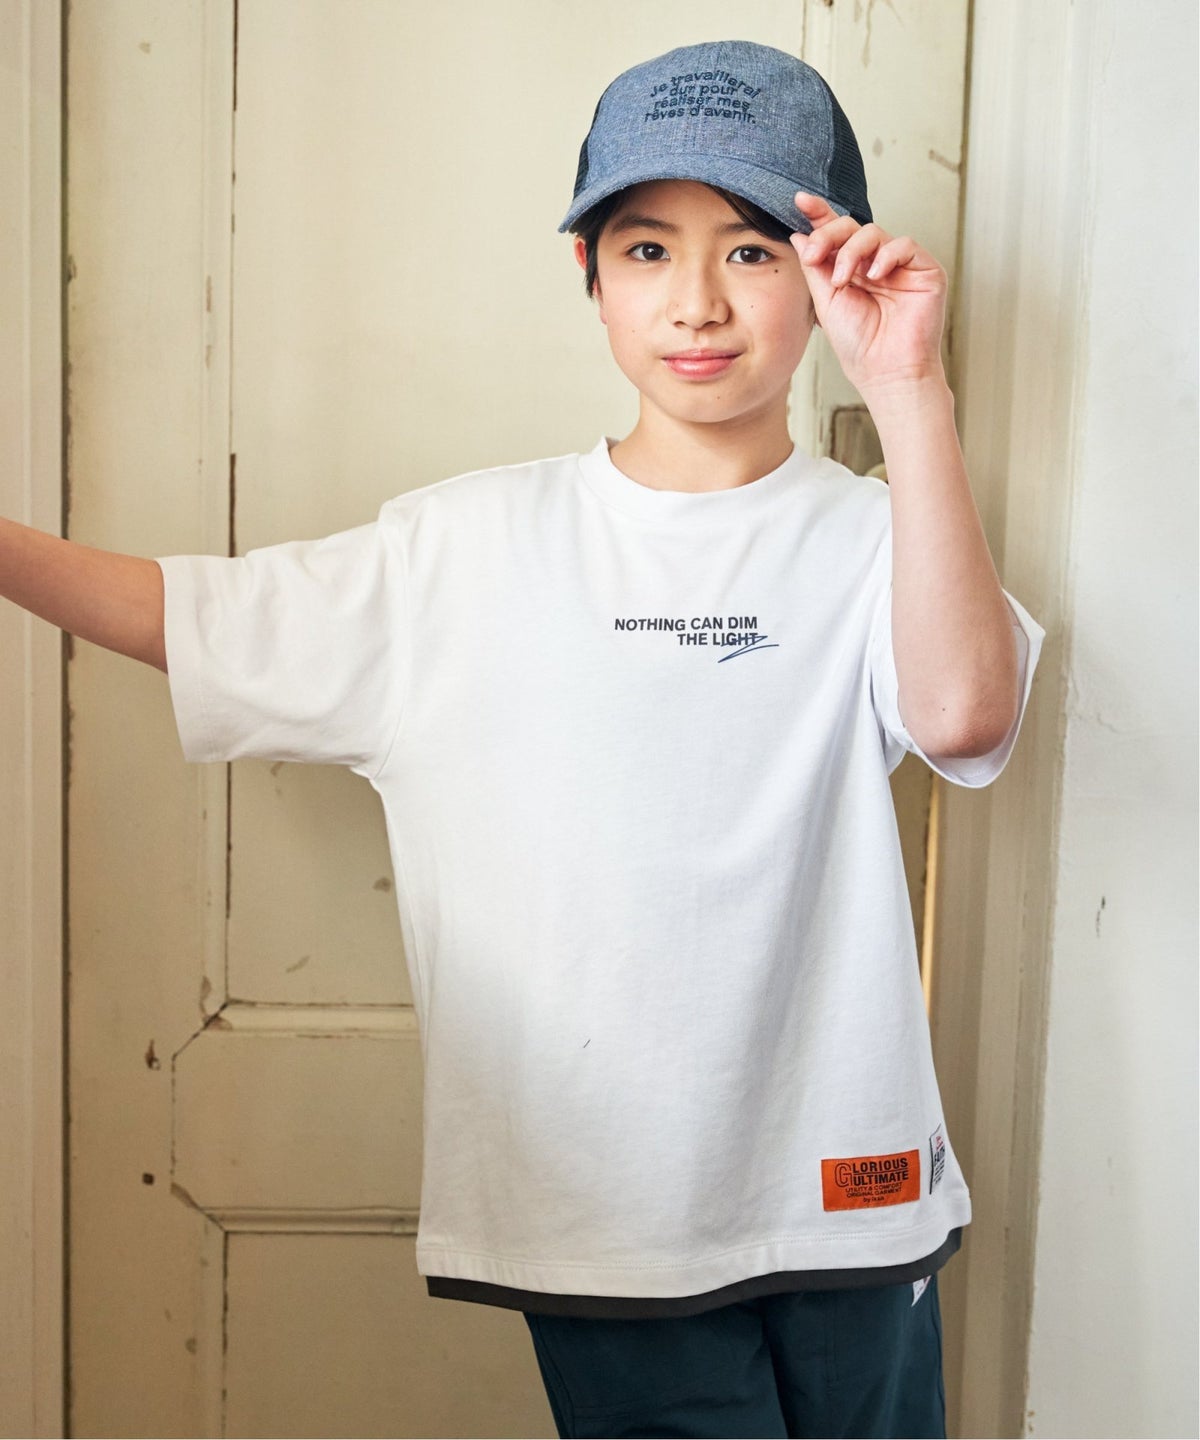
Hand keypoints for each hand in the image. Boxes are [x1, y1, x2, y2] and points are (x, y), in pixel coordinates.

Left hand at [791, 192, 948, 402]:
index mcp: (851, 270)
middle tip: (815, 256)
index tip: (800, 200)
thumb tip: (799, 234)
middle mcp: (874, 264)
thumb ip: (815, 267)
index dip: (820, 214)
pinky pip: (904, 245)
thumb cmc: (859, 345)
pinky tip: (874, 277)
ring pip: (874, 233)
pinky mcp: (924, 270)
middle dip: (830, 234)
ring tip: (843, 280)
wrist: (886, 372)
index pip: (836, 235)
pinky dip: (886, 256)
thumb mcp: (826, 302)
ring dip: (852, 251)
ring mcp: (900, 266)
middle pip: (852, 227)